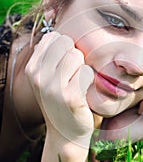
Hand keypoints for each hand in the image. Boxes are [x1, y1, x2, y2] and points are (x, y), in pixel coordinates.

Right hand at [25, 31, 93, 147]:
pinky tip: (83, 94)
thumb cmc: (62, 100)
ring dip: (83, 69)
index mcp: (32, 68)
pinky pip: (87, 72)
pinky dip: (90, 81)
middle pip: (67, 43)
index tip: (66, 66)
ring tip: (78, 84)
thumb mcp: (49, 77)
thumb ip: (52, 55)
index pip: (55, 37)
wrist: (67, 132)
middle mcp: (38, 76)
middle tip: (73, 77)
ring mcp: (52, 87)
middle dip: (76, 57)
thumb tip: (57, 29)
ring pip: (77, 55)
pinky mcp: (69, 97)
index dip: (66, 48)